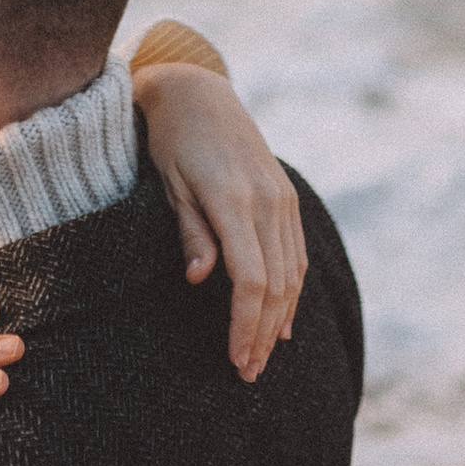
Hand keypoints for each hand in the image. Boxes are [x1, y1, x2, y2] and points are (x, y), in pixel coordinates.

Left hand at [131, 60, 305, 380]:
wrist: (198, 91)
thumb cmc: (171, 141)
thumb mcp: (169, 183)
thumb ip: (190, 231)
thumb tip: (201, 281)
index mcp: (234, 200)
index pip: (251, 279)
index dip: (245, 325)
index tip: (235, 360)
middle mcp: (268, 201)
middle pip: (276, 284)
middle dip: (262, 334)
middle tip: (247, 374)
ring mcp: (283, 199)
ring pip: (292, 273)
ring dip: (279, 319)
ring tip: (260, 357)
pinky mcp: (287, 197)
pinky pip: (295, 254)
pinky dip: (291, 291)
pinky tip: (281, 321)